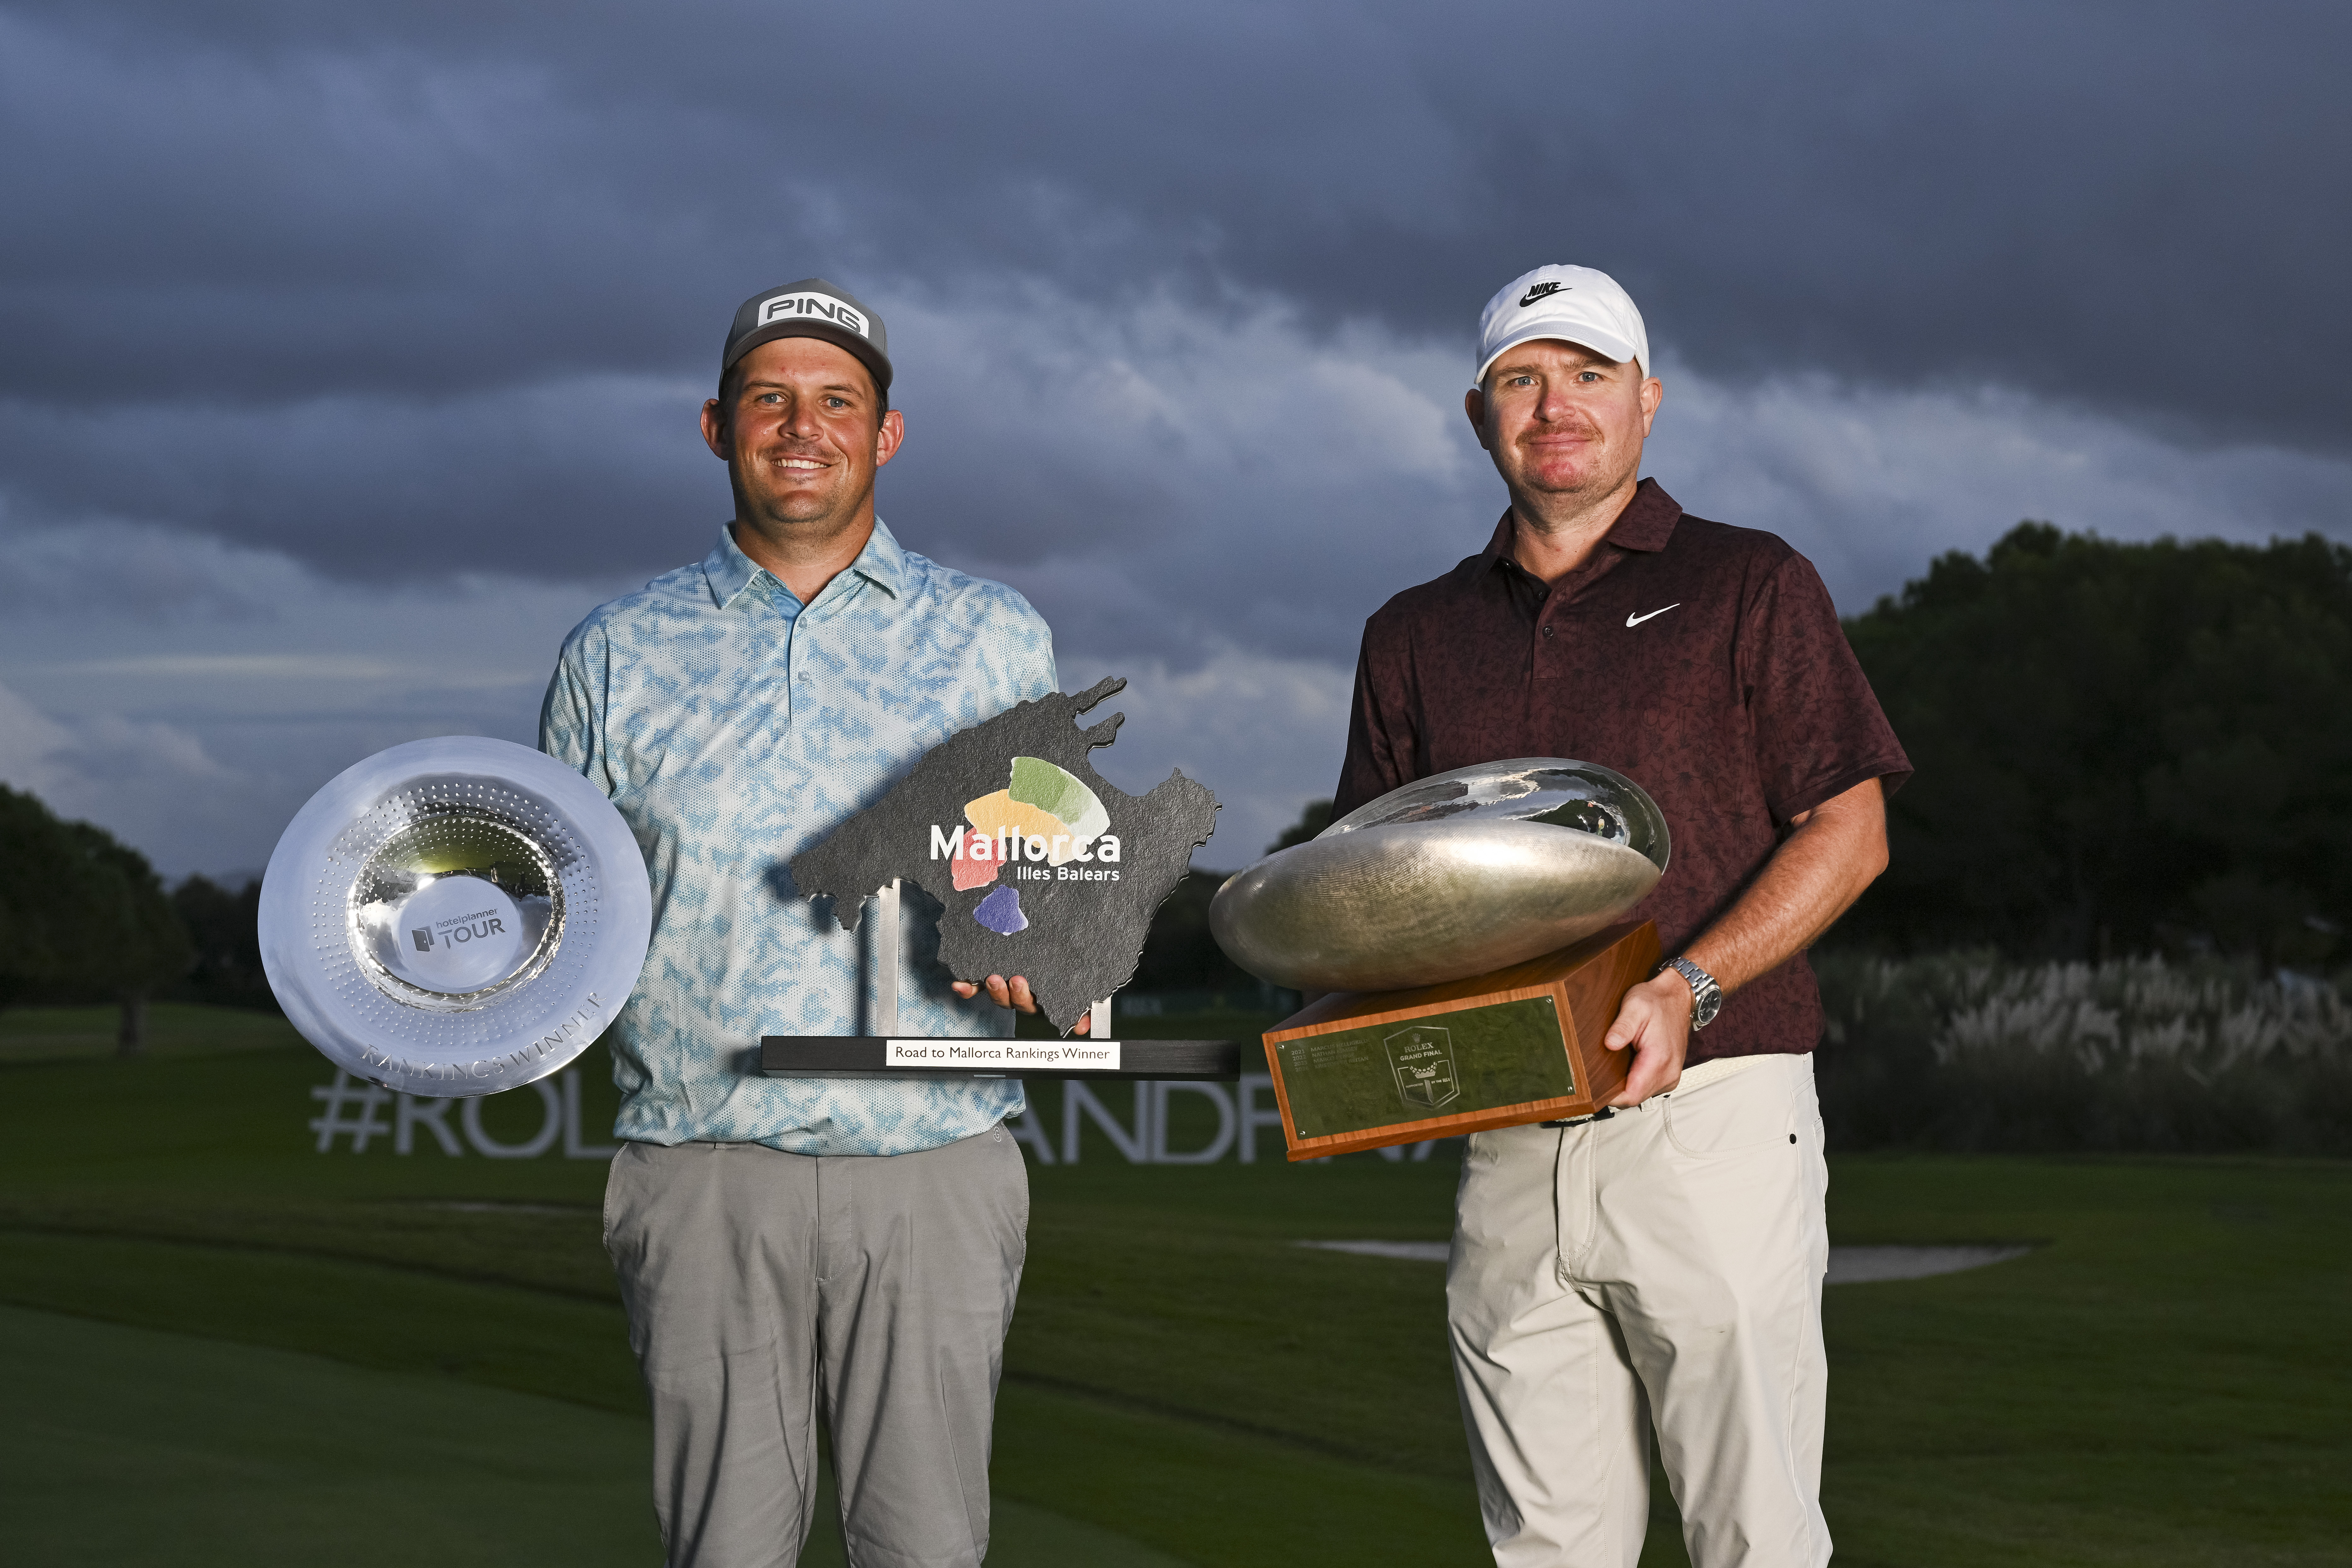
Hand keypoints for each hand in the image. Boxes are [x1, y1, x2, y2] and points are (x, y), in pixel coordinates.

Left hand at [950, 974, 1091, 1034]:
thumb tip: (1082, 1027)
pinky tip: (959, 985)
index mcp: (1039, 998)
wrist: (1050, 943)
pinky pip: (976, 987)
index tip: (1021, 983)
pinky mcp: (989, 979)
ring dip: (992, 989)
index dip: (1025, 998)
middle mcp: (1020, 995)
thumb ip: (1082, 1007)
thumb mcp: (1078, 985)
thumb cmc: (1063, 967)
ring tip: (991, 978)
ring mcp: (1004, 987)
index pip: (1032, 1005)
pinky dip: (967, 988)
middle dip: (1012, 992)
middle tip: (1013, 979)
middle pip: (1014, 1001)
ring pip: (996, 994)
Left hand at [1601, 971, 1692, 1105]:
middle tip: (1599, 1074)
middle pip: (1634, 1098)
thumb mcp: (1634, 1006)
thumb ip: (1622, 1026)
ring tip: (1615, 1067)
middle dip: (1615, 1091)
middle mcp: (1669, 1072)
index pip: (1632, 1095)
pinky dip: (1635, 1080)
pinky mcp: (1669, 1074)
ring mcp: (1670, 1076)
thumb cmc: (1657, 1002)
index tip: (1596, 1087)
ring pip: (1640, 1094)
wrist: (1677, 998)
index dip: (1611, 1096)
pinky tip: (1627, 1065)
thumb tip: (1610, 1044)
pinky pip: (1647, 1087)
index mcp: (1660, 1059)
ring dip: (1625, 1086)